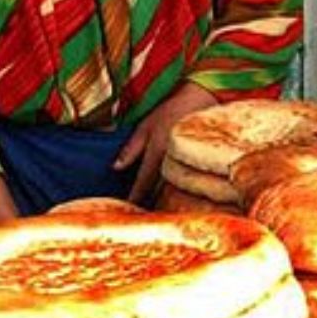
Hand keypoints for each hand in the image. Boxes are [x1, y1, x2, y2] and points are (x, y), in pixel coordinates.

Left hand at [113, 82, 218, 204]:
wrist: (200, 100)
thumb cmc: (169, 111)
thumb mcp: (145, 127)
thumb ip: (131, 149)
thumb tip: (116, 168)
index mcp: (157, 152)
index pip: (143, 183)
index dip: (134, 198)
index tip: (127, 210)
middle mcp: (172, 160)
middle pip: (157, 191)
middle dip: (147, 204)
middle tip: (138, 217)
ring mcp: (186, 163)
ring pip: (171, 190)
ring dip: (161, 201)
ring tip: (152, 213)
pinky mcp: (195, 163)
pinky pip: (183, 182)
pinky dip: (174, 192)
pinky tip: (171, 199)